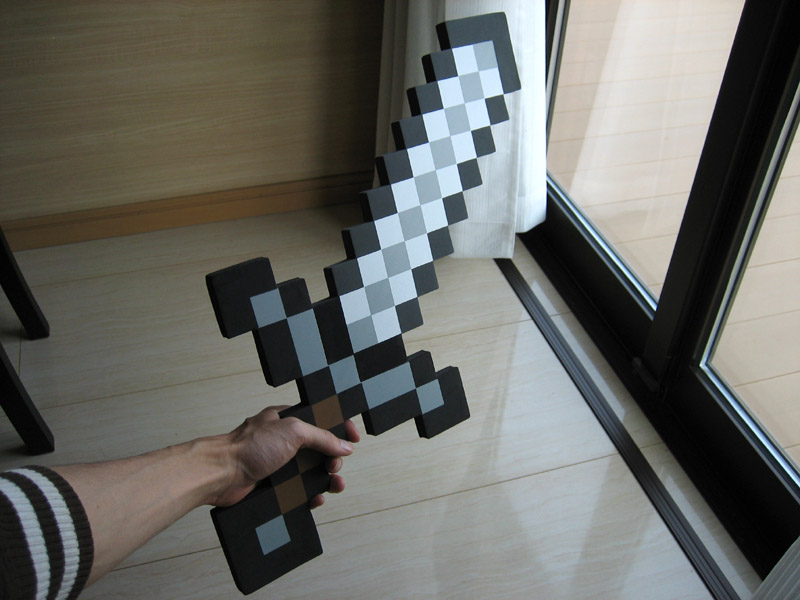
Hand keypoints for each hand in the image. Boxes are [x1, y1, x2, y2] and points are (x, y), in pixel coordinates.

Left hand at [210, 406, 359, 506]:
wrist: (220, 474)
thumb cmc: (248, 447)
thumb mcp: (292, 431)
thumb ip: (322, 436)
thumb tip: (343, 445)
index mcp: (288, 419)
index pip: (321, 419)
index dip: (339, 427)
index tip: (353, 438)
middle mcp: (284, 440)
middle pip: (319, 448)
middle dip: (333, 458)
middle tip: (334, 466)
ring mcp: (279, 462)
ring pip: (311, 471)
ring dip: (327, 479)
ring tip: (335, 485)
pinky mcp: (274, 484)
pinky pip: (299, 491)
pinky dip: (311, 495)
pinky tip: (316, 498)